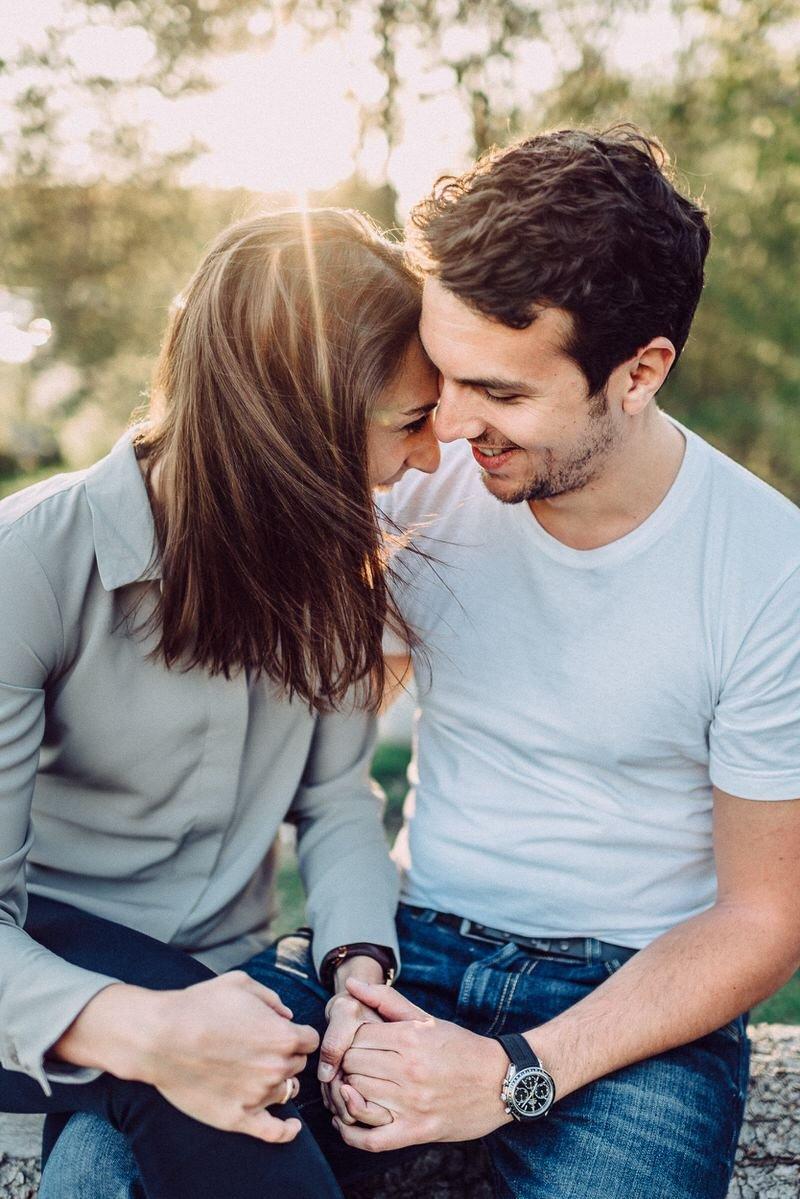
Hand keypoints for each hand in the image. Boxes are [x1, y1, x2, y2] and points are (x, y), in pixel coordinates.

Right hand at [140, 971, 317, 1142]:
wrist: (160, 1037)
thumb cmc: (199, 1005)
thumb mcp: (240, 984)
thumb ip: (271, 998)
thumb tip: (287, 1015)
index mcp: (282, 1036)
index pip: (310, 1040)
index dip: (297, 1034)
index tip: (280, 1032)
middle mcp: (276, 1068)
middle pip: (298, 1065)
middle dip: (286, 1055)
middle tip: (261, 1048)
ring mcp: (258, 1095)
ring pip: (286, 1091)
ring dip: (279, 1082)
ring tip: (259, 1073)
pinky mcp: (238, 1118)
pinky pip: (275, 1132)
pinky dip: (287, 1131)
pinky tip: (292, 1127)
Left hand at [333, 978, 511, 1150]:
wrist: (502, 1081)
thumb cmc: (462, 1047)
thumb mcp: (427, 1019)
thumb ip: (387, 1000)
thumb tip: (351, 983)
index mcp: (410, 1038)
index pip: (356, 1037)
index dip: (350, 1040)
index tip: (355, 1045)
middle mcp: (409, 1070)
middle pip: (352, 1066)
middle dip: (347, 1065)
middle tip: (351, 1067)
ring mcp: (412, 1103)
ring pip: (356, 1097)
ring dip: (348, 1093)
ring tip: (352, 1087)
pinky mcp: (417, 1131)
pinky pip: (370, 1139)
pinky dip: (351, 1133)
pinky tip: (345, 1122)